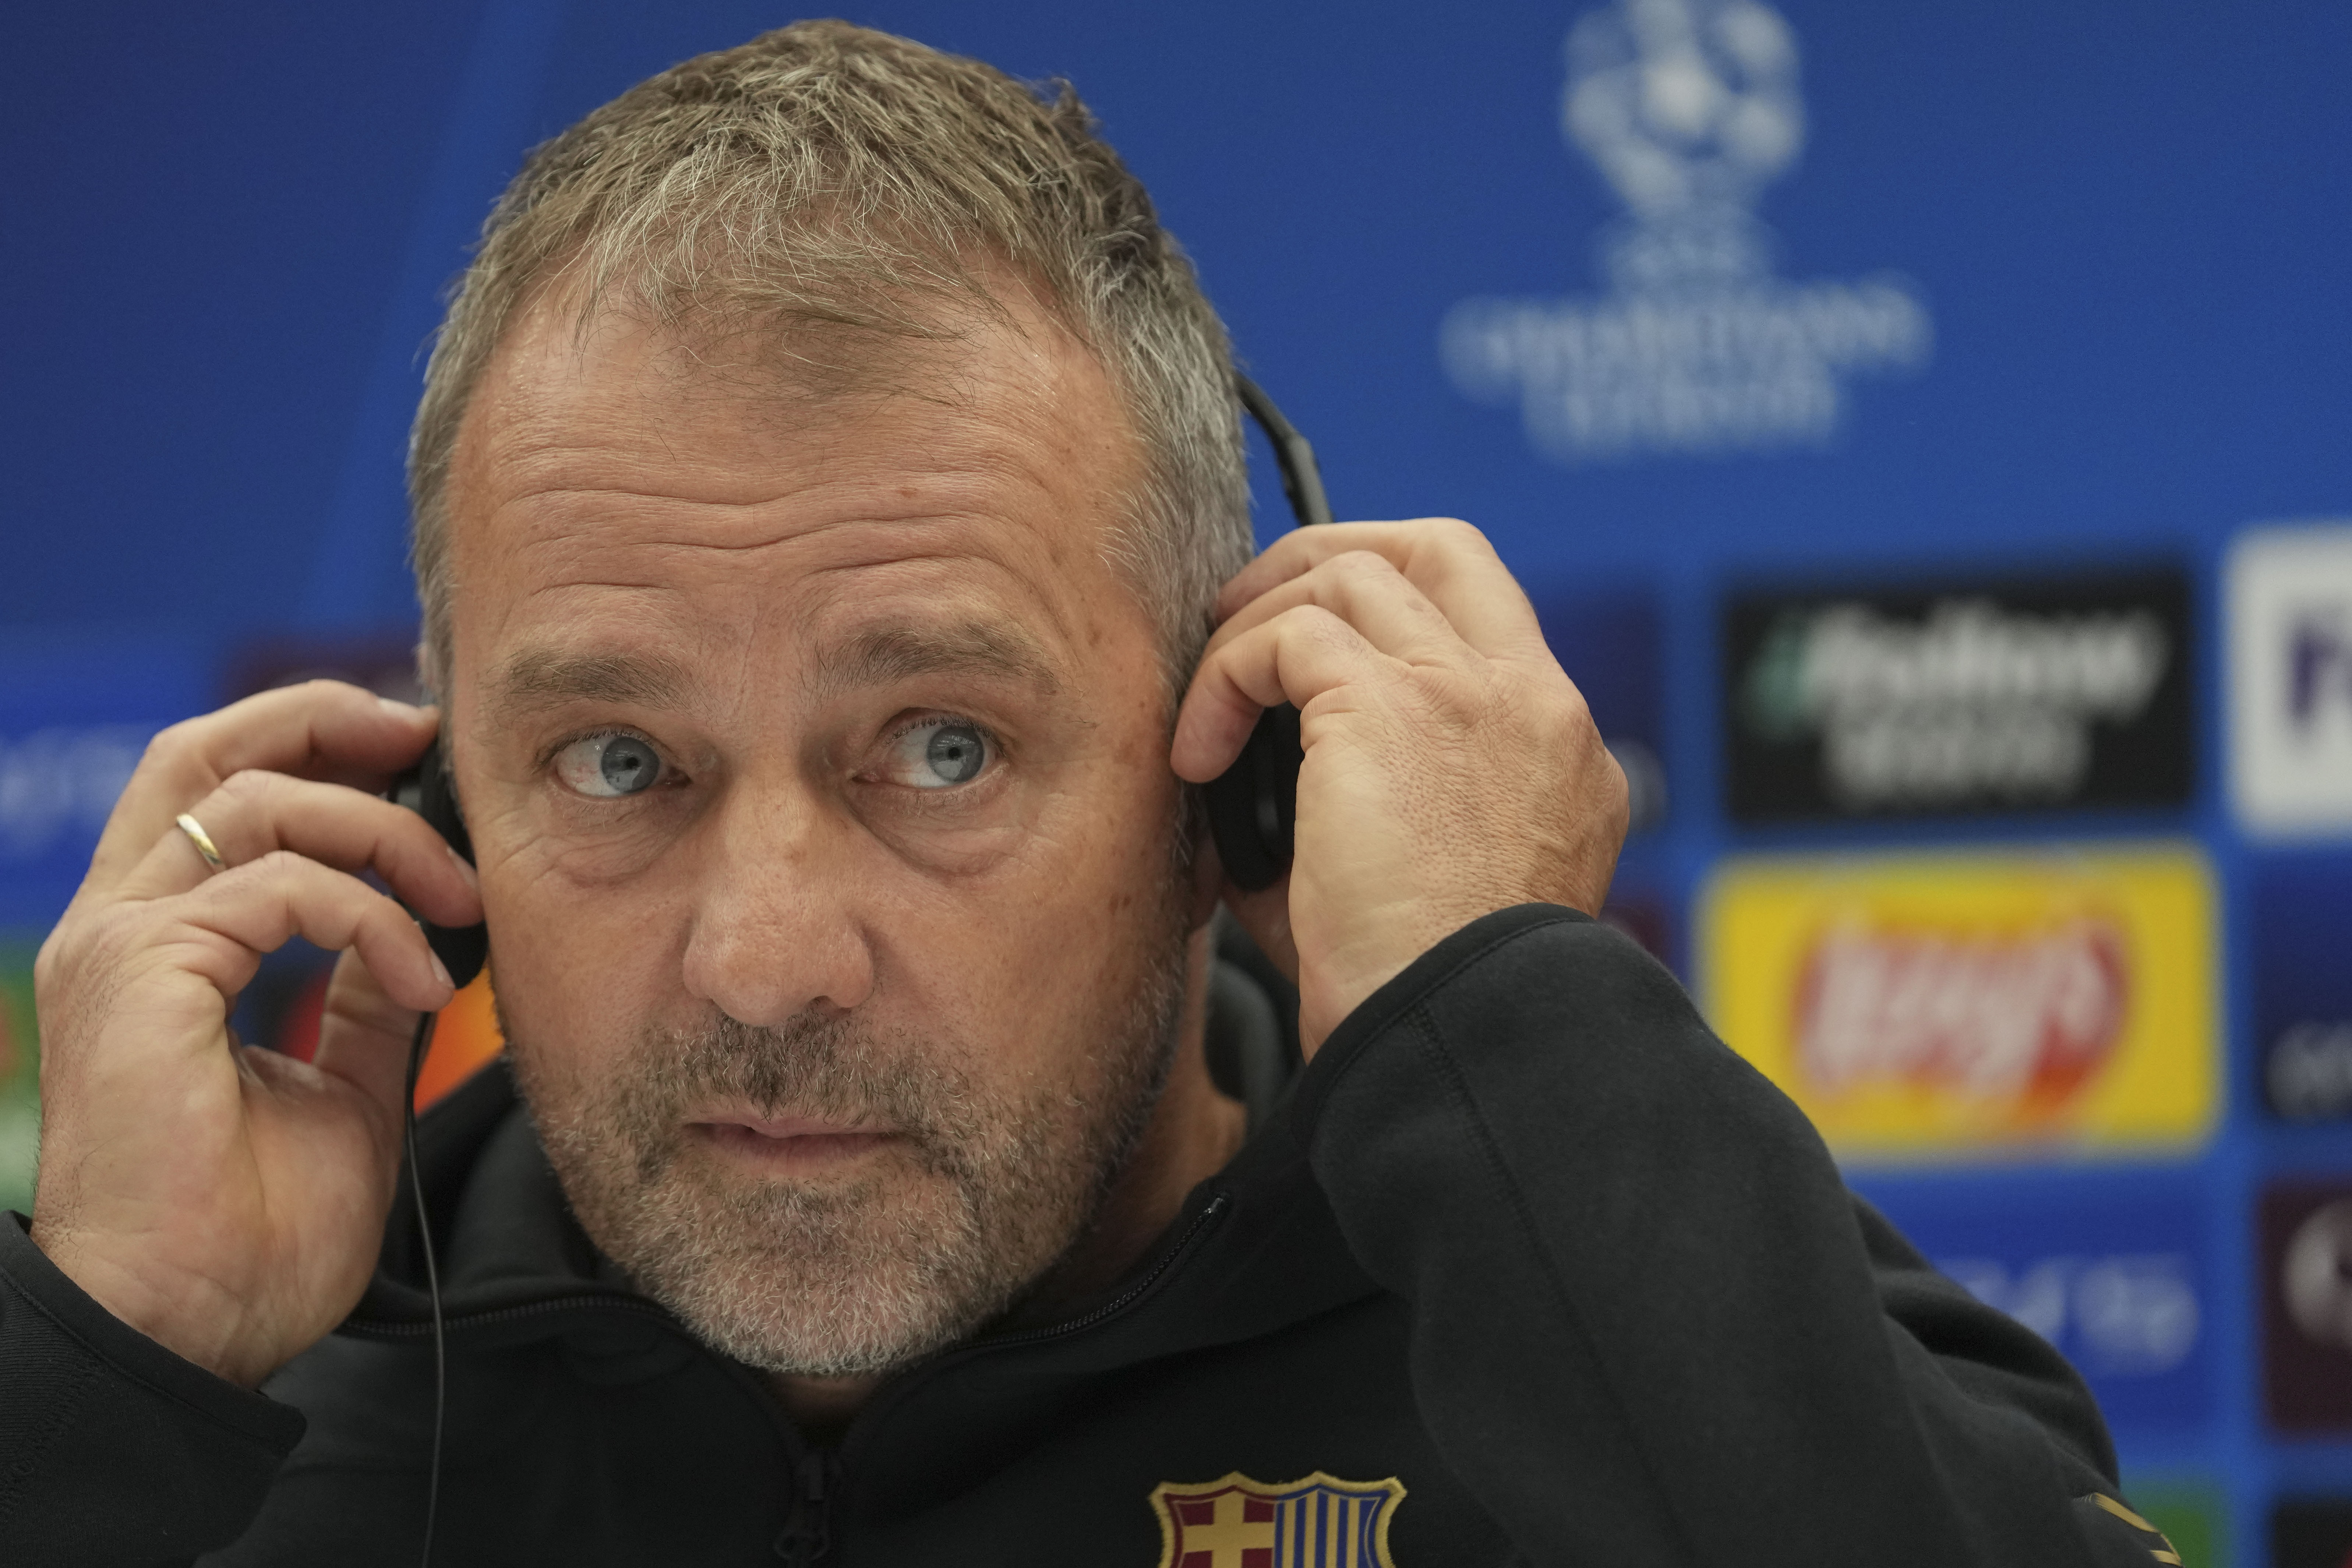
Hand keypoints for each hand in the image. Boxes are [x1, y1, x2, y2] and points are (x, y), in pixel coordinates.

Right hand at [29, 682, 480, 1385]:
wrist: (194, 1322)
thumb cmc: (253, 1230)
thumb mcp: (344, 1080)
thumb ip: (364, 994)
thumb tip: (420, 930)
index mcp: (158, 944)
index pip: (219, 787)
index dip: (320, 748)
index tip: (423, 760)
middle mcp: (120, 925)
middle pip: (207, 749)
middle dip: (329, 721)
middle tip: (432, 742)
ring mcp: (119, 943)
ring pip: (259, 800)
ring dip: (385, 836)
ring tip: (460, 906)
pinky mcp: (139, 972)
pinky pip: (278, 888)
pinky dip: (373, 917)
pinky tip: (427, 982)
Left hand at [1172, 520, 1626, 1054]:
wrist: (1455, 1034)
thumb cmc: (1432, 998)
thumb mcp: (1429, 890)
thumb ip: (1378, 812)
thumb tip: (1258, 784)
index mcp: (1561, 754)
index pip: (1487, 618)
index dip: (1394, 604)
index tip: (1317, 641)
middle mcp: (1530, 705)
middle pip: (1437, 548)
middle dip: (1330, 555)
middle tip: (1250, 612)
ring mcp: (1468, 693)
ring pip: (1350, 574)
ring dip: (1259, 621)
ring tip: (1209, 699)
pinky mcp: (1390, 707)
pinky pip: (1284, 638)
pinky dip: (1223, 681)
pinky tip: (1197, 754)